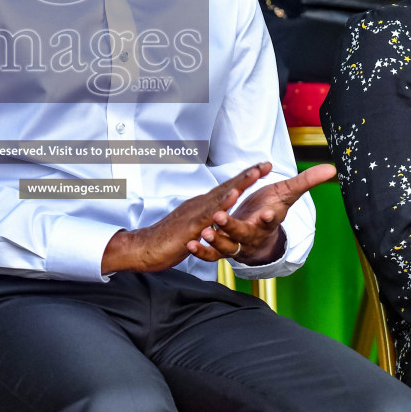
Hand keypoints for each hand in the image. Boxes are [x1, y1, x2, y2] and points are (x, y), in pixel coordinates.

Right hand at [101, 164, 269, 273]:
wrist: (144, 247)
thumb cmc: (166, 239)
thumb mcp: (192, 227)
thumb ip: (205, 220)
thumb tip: (216, 216)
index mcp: (202, 205)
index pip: (227, 188)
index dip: (245, 178)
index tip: (262, 168)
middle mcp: (200, 204)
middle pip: (228, 186)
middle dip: (248, 174)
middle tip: (266, 164)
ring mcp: (195, 213)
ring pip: (221, 195)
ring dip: (239, 183)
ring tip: (255, 173)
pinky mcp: (190, 225)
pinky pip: (208, 213)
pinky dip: (222, 203)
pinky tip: (233, 196)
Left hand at [207, 164, 334, 264]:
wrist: (262, 233)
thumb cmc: (273, 207)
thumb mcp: (288, 193)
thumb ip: (307, 181)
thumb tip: (332, 167)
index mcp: (268, 220)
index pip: (270, 219)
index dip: (268, 217)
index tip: (266, 213)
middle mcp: (253, 234)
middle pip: (243, 233)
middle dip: (232, 226)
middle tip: (219, 217)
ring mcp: (237, 243)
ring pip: (227, 246)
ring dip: (216, 240)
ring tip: (205, 232)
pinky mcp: (224, 249)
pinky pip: (213, 255)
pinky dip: (203, 252)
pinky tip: (192, 244)